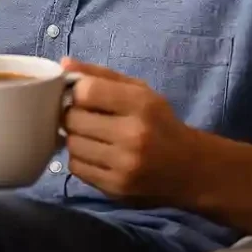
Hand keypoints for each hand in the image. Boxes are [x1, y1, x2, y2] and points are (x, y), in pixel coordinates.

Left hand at [62, 58, 203, 205]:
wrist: (188, 168)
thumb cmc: (158, 122)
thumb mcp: (139, 91)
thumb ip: (101, 75)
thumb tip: (63, 63)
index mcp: (141, 104)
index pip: (86, 91)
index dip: (77, 91)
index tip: (82, 96)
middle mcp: (133, 135)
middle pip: (73, 119)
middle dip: (74, 115)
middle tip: (85, 117)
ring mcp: (124, 165)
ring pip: (71, 144)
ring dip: (76, 138)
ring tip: (92, 136)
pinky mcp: (115, 188)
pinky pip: (76, 168)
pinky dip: (80, 159)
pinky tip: (96, 154)